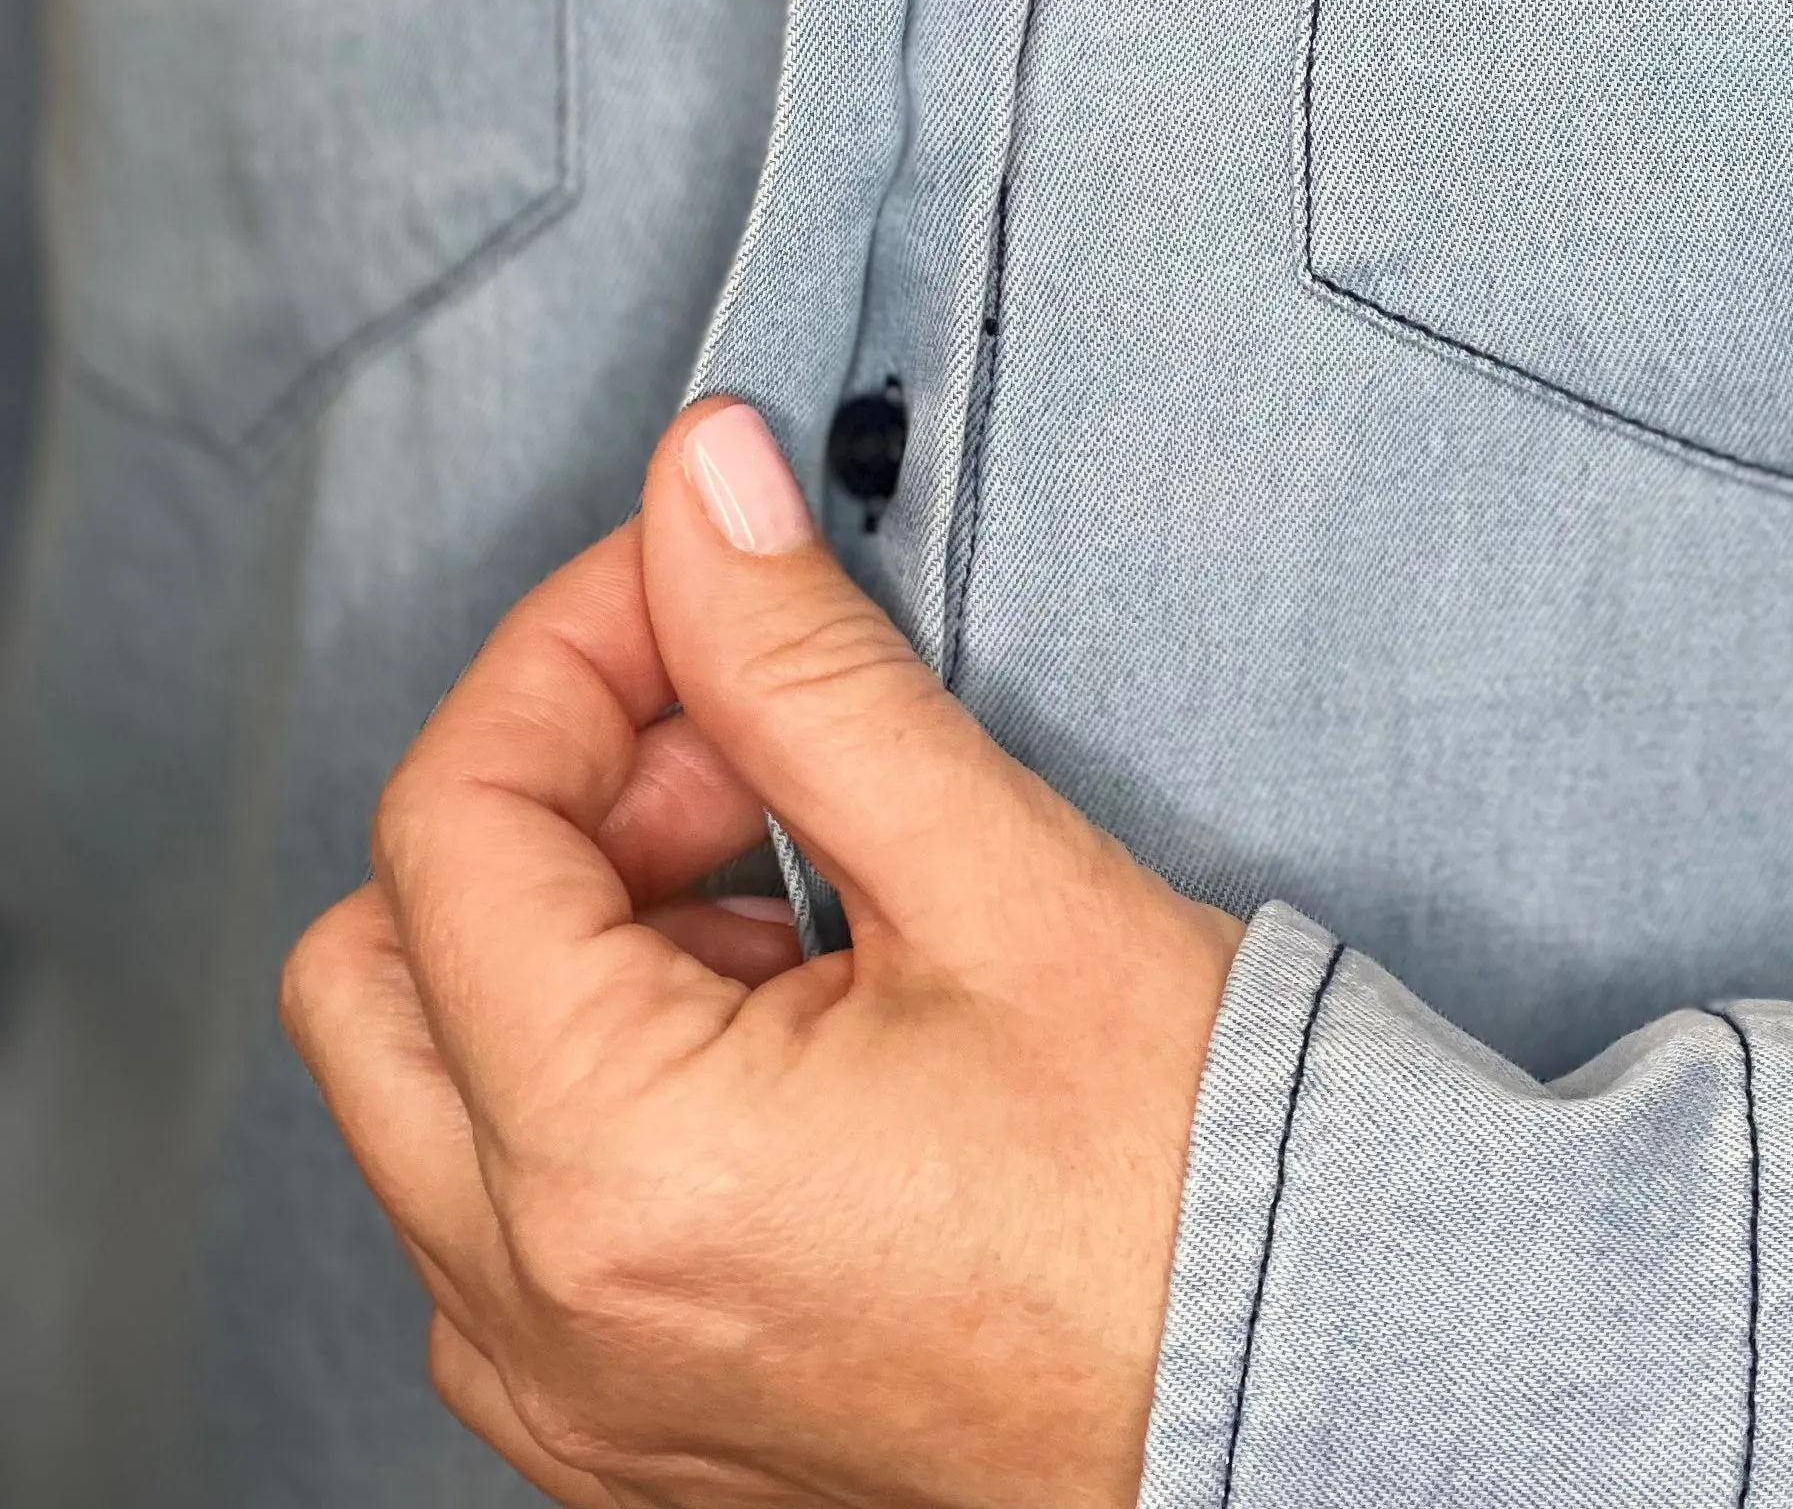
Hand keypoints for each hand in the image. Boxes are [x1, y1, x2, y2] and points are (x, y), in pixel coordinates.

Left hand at [280, 402, 1241, 1508]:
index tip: (699, 581)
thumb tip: (701, 491)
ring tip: (795, 884)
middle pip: (381, 957)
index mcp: (614, 1168)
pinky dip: (596, 1065)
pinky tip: (782, 1015)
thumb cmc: (1186, 1182)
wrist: (1299, 1396)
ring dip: (571, 931)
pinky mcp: (620, 1422)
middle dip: (546, 794)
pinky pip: (502, 1204)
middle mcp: (543, 1307)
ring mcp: (567, 1386)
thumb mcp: (998, 872)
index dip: (571, 650)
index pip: (452, 822)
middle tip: (737, 742)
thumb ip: (805, 664)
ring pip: (429, 1080)